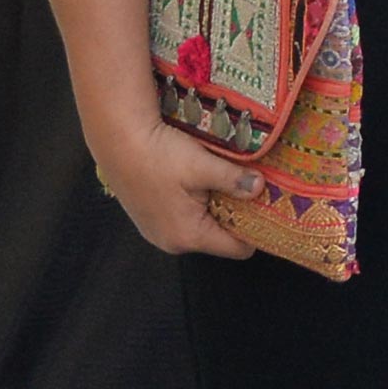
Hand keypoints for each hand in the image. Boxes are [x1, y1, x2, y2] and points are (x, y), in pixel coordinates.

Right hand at [99, 114, 262, 260]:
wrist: (116, 139)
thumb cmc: (157, 155)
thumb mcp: (204, 166)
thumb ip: (235, 180)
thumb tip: (261, 188)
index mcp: (187, 236)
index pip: (237, 249)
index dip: (257, 232)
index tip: (271, 212)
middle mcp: (171, 241)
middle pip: (220, 238)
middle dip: (237, 216)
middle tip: (252, 192)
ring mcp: (157, 231)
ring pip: (202, 226)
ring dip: (217, 207)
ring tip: (227, 183)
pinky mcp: (150, 218)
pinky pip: (184, 218)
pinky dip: (198, 204)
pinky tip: (201, 182)